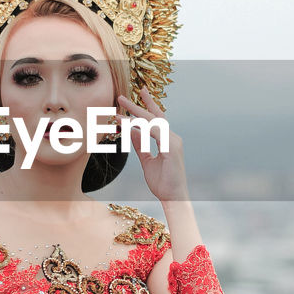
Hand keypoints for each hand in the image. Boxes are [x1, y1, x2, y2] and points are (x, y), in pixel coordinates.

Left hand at [117, 86, 189, 203]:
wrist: (173, 198)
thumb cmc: (163, 182)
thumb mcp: (147, 161)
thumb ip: (140, 146)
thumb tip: (131, 132)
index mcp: (167, 141)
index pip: (156, 120)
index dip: (146, 107)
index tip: (135, 97)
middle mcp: (172, 138)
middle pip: (155, 116)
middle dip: (139, 104)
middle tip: (122, 96)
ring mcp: (173, 142)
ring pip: (152, 122)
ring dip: (135, 114)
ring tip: (120, 107)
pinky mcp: (172, 148)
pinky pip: (153, 132)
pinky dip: (140, 127)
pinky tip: (128, 124)